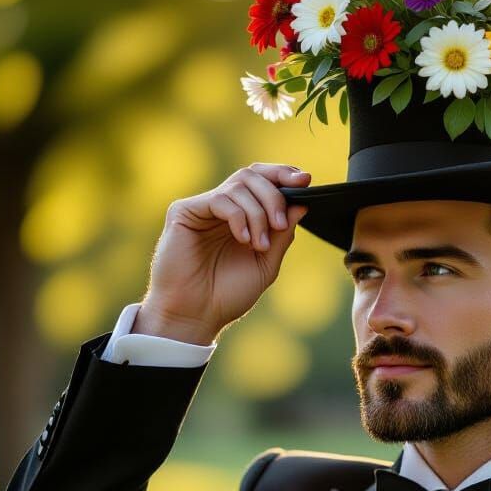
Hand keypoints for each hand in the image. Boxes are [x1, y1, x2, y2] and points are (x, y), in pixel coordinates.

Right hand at [134, 164, 311, 343]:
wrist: (196, 315)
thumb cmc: (227, 294)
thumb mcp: (266, 263)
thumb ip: (282, 235)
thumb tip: (301, 205)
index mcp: (243, 216)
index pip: (264, 181)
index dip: (284, 175)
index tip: (306, 180)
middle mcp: (223, 207)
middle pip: (253, 175)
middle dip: (275, 195)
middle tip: (280, 223)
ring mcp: (203, 207)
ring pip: (239, 185)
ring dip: (259, 213)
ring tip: (259, 245)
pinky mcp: (184, 211)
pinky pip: (220, 199)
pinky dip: (239, 217)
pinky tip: (243, 240)